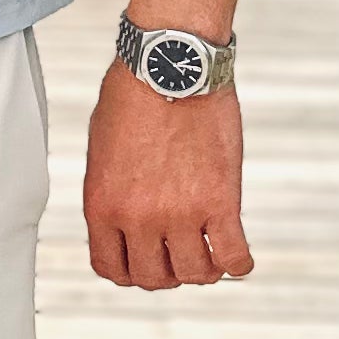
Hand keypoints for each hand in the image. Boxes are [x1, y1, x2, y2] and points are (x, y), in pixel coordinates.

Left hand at [82, 64, 252, 288]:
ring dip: (202, 266)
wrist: (170, 61)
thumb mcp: (101, 146)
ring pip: (195, 275)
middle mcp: (138, 216)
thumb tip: (122, 218)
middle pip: (154, 277)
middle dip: (166, 268)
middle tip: (178, 247)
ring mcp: (180, 213)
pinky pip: (233, 259)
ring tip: (206, 244)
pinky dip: (237, 262)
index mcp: (102, 203)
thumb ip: (111, 190)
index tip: (145, 255)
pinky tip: (233, 247)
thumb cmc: (134, 92)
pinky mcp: (220, 202)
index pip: (111, 267)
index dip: (130, 268)